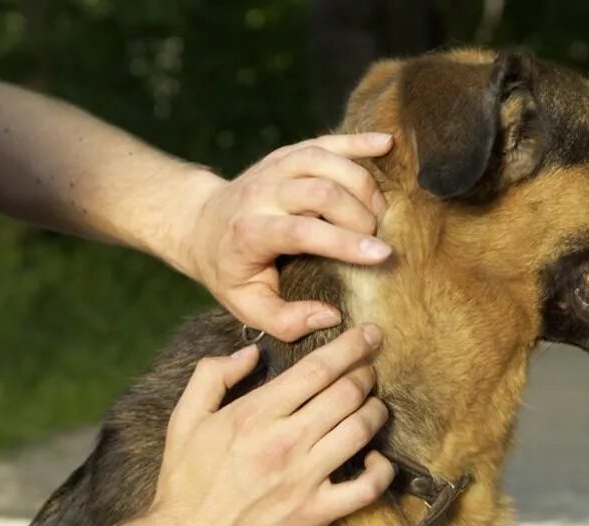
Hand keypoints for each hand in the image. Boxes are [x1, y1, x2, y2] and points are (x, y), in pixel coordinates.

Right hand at [146, 324, 395, 525]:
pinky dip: (381, 471)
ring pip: (360, 431)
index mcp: (254, 414)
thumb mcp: (183, 421)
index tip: (369, 335)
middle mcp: (284, 441)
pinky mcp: (315, 514)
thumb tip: (250, 353)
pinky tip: (378, 460)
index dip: (350, 346)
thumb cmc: (184, 486)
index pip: (316, 369)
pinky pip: (365, 489)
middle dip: (366, 372)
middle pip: (345, 393)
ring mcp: (303, 478)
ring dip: (376, 411)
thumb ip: (212, 377)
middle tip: (371, 367)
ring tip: (375, 405)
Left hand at [179, 134, 394, 341]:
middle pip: (319, 191)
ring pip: (324, 160)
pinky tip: (386, 145)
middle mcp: (260, 194)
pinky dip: (357, 141)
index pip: (301, 232)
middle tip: (378, 237)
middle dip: (358, 214)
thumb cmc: (231, 272)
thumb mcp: (247, 307)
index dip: (344, 242)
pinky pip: (324, 141)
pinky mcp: (285, 155)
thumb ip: (286, 321)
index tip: (382, 255)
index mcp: (249, 233)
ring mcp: (272, 169)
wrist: (202, 226)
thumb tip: (331, 317)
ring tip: (380, 210)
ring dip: (361, 183)